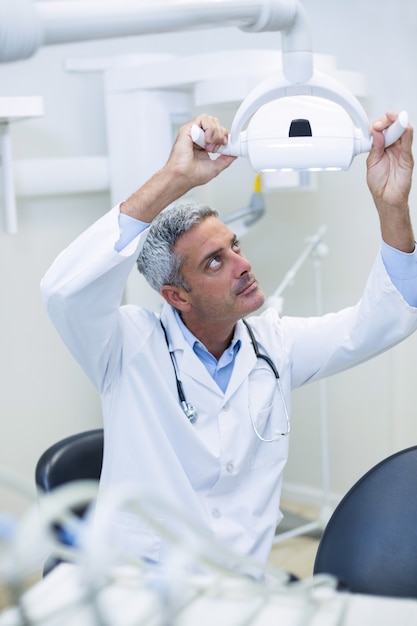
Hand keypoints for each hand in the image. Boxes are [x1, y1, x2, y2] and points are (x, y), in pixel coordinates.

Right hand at [166, 114, 236, 188]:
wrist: (183, 177)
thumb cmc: (192, 175)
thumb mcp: (215, 167)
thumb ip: (225, 159)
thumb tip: (233, 154)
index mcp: (203, 144)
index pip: (218, 131)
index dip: (224, 136)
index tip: (225, 146)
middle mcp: (198, 137)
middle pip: (215, 123)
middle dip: (221, 134)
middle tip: (217, 147)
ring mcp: (193, 132)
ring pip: (210, 119)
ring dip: (215, 132)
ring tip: (209, 145)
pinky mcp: (187, 129)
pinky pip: (203, 119)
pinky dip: (209, 128)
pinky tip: (206, 140)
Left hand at [366, 111, 414, 251]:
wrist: (386, 198)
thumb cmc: (379, 183)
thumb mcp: (372, 163)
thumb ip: (375, 147)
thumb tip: (376, 132)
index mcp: (381, 147)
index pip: (381, 130)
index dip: (379, 125)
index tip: (376, 126)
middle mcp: (391, 147)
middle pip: (392, 127)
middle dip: (388, 120)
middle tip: (384, 120)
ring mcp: (400, 151)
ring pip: (402, 132)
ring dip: (398, 123)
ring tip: (393, 119)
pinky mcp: (407, 157)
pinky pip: (408, 143)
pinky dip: (407, 133)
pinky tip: (404, 127)